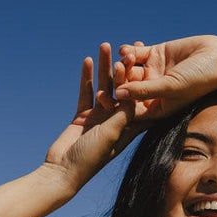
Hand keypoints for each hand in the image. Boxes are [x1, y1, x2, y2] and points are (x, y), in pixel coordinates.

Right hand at [43, 44, 150, 194]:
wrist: (63, 171)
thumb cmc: (90, 159)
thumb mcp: (110, 134)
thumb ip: (122, 115)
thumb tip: (135, 93)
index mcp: (129, 129)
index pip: (141, 102)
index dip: (147, 83)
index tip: (153, 62)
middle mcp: (116, 122)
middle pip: (123, 90)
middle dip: (125, 69)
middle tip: (129, 49)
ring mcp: (99, 117)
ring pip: (104, 87)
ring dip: (105, 67)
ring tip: (106, 45)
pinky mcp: (83, 116)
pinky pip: (86, 92)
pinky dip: (87, 77)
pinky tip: (88, 60)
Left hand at [115, 36, 216, 116]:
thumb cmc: (198, 80)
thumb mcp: (170, 88)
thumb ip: (144, 90)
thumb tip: (119, 94)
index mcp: (156, 108)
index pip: (132, 109)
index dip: (117, 105)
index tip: (103, 98)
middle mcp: (152, 92)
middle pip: (129, 89)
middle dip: (119, 81)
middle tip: (113, 72)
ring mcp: (153, 73)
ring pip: (131, 71)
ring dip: (125, 65)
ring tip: (124, 59)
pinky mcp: (155, 55)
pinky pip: (137, 54)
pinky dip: (130, 52)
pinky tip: (125, 49)